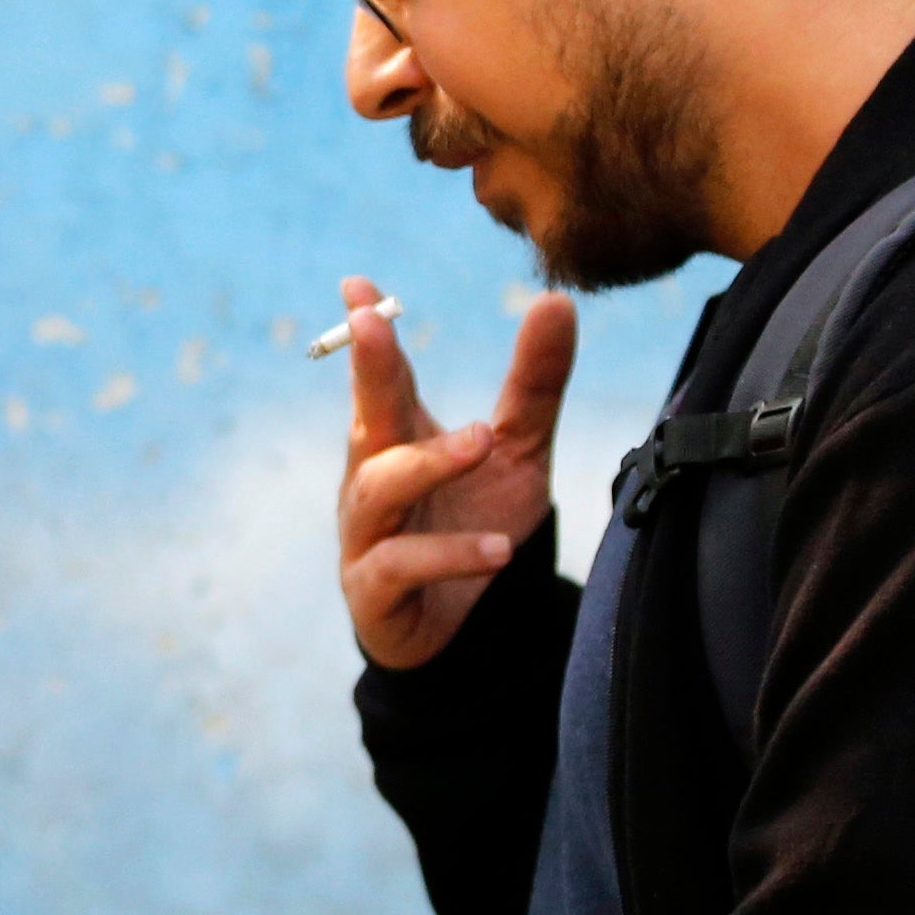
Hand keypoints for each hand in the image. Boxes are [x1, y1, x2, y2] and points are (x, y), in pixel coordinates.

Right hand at [335, 280, 574, 667]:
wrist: (466, 628)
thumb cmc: (474, 521)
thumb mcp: (517, 451)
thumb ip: (534, 383)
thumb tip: (557, 299)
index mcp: (398, 437)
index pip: (382, 376)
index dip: (368, 331)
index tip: (357, 286)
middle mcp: (372, 478)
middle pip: (367, 417)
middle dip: (368, 370)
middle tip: (376, 327)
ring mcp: (367, 534)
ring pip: (380, 489)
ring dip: (427, 462)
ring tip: (481, 443)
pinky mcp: (375, 591)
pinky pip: (401, 566)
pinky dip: (448, 554)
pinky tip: (496, 547)